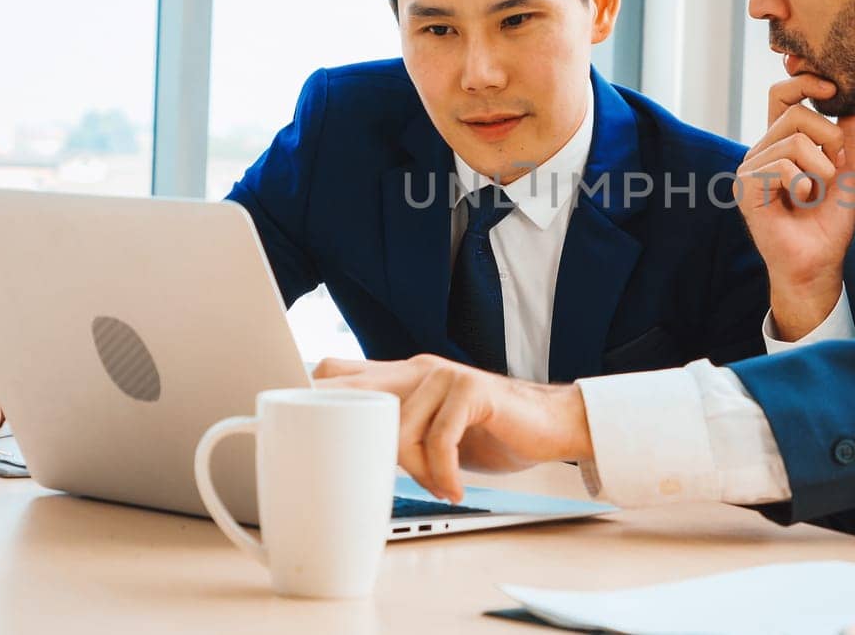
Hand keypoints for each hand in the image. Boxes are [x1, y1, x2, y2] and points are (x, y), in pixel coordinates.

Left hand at [311, 355, 592, 502]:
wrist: (551, 425)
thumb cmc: (491, 432)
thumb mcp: (431, 431)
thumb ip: (395, 432)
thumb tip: (347, 463)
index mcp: (401, 374)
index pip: (336, 372)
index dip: (314, 400)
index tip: (303, 436)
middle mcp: (418, 368)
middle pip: (355, 393)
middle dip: (348, 436)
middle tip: (362, 473)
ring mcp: (445, 376)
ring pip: (398, 429)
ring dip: (417, 470)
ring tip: (439, 485)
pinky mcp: (472, 391)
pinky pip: (439, 439)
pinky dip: (443, 473)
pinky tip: (456, 487)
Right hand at [736, 74, 854, 339]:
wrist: (820, 262)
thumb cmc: (831, 221)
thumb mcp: (849, 169)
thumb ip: (848, 134)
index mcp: (783, 141)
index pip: (783, 95)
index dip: (805, 82)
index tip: (834, 89)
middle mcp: (763, 149)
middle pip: (794, 111)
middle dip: (827, 135)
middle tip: (836, 166)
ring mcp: (751, 166)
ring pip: (792, 139)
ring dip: (820, 167)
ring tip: (818, 191)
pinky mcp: (746, 186)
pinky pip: (781, 165)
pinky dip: (803, 183)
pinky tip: (802, 201)